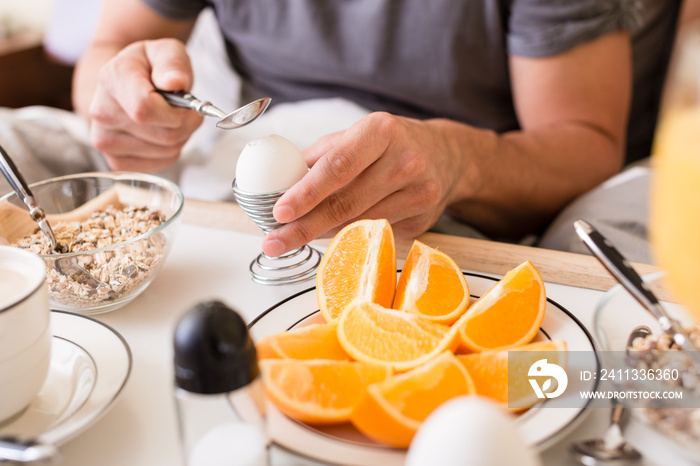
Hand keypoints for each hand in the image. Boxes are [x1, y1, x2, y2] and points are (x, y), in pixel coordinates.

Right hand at [88, 38, 202, 171]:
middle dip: (185, 123)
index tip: (183, 102)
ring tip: (170, 118)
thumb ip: (173, 63)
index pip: (145, 109)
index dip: (175, 111)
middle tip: (183, 109)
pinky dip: (171, 151)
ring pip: (166, 151)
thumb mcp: (166, 51)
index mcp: (111, 79)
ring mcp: (105, 140)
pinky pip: (160, 164)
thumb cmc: (150, 67)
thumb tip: (175, 82)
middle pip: (164, 134)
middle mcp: (101, 112)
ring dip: (181, 136)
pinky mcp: (116, 160)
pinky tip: (162, 133)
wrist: (127, 82)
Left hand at [262, 112, 469, 256]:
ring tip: (292, 237)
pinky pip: (374, 232)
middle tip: (273, 241)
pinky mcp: (422, 219)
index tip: (279, 211)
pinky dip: (346, 235)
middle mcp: (404, 161)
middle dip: (304, 226)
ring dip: (320, 233)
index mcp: (381, 131)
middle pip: (345, 203)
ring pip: (358, 223)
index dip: (306, 192)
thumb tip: (279, 183)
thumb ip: (320, 156)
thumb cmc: (392, 144)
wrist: (447, 156)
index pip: (338, 166)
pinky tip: (329, 233)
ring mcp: (417, 192)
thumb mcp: (358, 135)